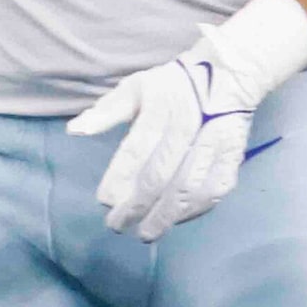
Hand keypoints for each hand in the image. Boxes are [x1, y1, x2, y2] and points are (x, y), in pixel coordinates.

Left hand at [66, 0, 306, 242]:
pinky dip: (196, 210)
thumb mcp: (136, 88)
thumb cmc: (172, 86)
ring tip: (146, 232)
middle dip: (136, 206)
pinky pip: (215, 189)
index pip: (136, 150)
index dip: (119, 179)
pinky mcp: (232, 155)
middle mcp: (187, 126)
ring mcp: (213, 142)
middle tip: (118, 225)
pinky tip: (178, 220)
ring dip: (166, 216)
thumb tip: (74, 130)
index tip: (104, 201)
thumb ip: (107, 112)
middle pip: (160, 176)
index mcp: (160, 109)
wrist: (228, 73)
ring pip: (188, 188)